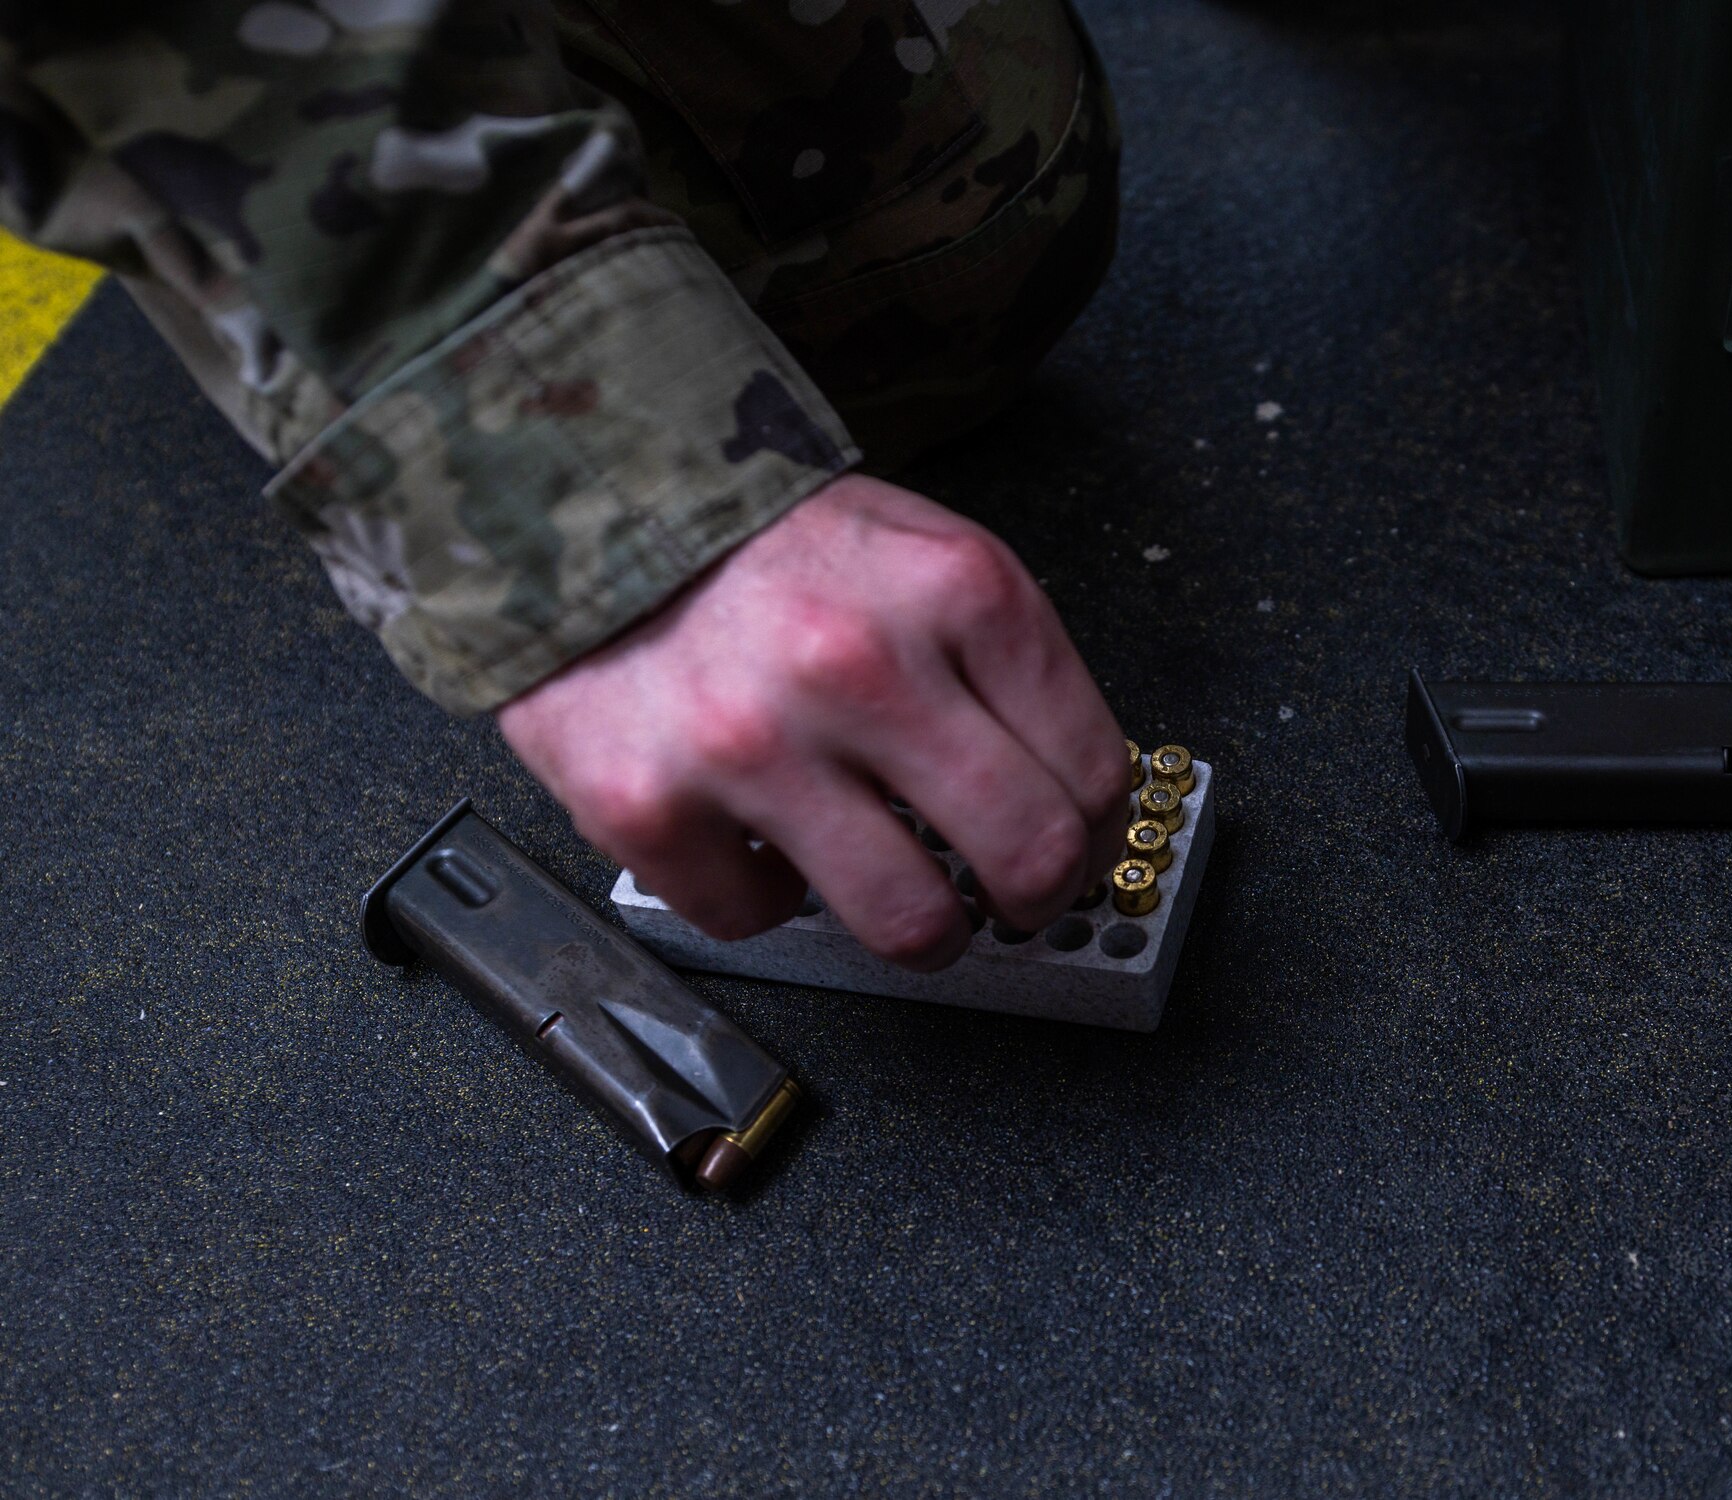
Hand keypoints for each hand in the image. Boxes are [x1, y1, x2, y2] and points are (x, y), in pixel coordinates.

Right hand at [497, 474, 1131, 970]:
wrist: (574, 500)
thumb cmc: (760, 538)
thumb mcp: (915, 549)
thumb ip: (1000, 659)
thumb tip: (1070, 793)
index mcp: (953, 590)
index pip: (1093, 769)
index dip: (1099, 834)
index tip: (1079, 848)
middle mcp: (858, 664)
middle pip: (1027, 858)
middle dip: (1037, 901)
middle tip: (1011, 899)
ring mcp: (749, 742)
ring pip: (910, 925)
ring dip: (920, 929)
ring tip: (899, 892)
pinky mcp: (649, 806)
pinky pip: (757, 918)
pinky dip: (762, 892)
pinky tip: (755, 831)